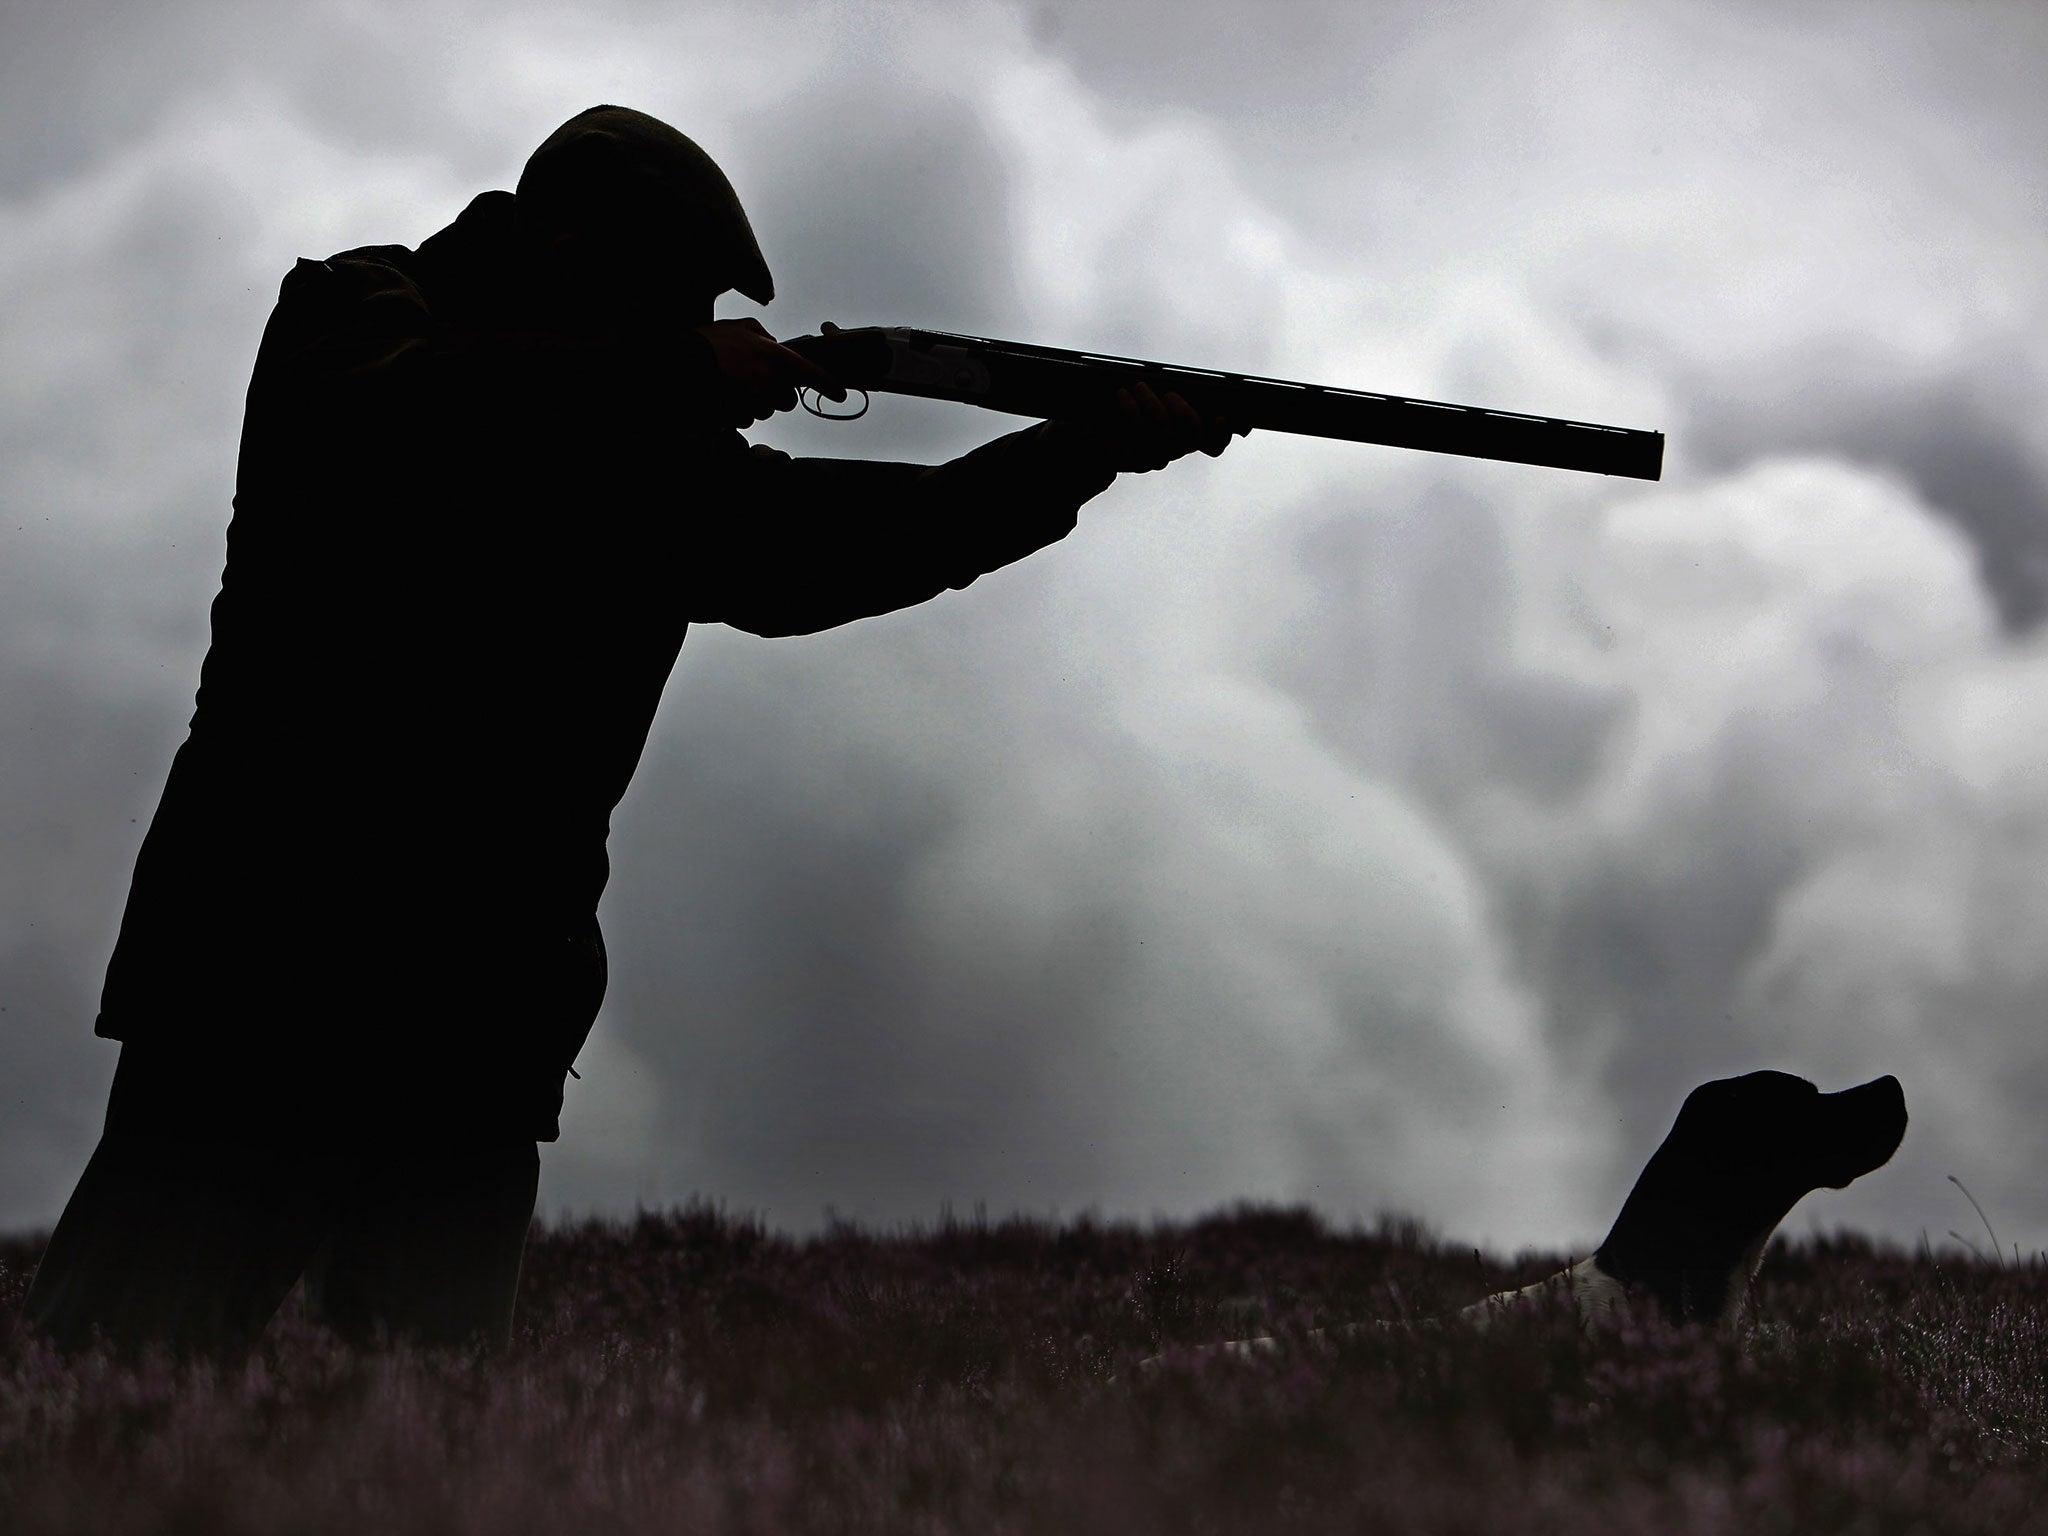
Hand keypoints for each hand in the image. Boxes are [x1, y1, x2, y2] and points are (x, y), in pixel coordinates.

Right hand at [694, 318, 844, 427]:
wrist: (680, 362)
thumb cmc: (709, 341)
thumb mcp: (739, 326)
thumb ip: (763, 334)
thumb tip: (774, 343)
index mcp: (772, 355)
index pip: (809, 373)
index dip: (828, 384)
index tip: (840, 393)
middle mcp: (768, 379)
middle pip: (788, 401)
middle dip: (776, 395)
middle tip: (756, 382)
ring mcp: (754, 400)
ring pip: (766, 411)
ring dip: (754, 403)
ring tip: (732, 386)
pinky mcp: (739, 415)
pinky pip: (747, 420)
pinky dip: (738, 412)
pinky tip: (724, 397)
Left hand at [1056, 382, 1245, 473]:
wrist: (1078, 425)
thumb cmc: (1120, 403)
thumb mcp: (1145, 390)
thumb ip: (1170, 387)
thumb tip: (1196, 377)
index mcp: (1182, 434)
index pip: (1213, 443)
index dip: (1222, 434)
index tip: (1223, 416)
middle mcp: (1169, 451)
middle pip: (1190, 440)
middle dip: (1184, 415)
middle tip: (1171, 394)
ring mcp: (1146, 459)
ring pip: (1163, 440)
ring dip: (1152, 409)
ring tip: (1138, 387)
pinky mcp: (1123, 460)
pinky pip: (1134, 440)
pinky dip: (1130, 412)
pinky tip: (1122, 395)